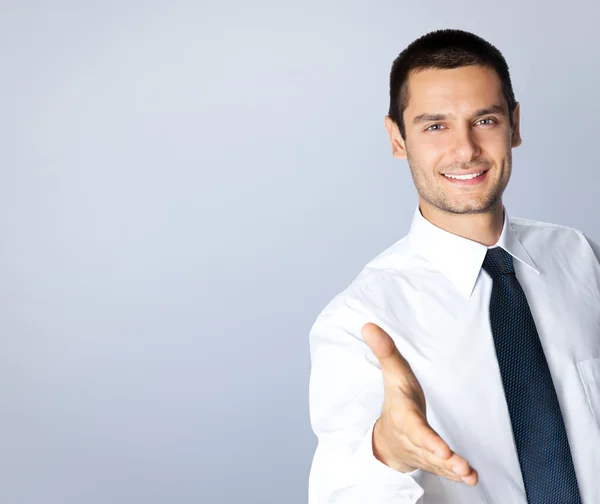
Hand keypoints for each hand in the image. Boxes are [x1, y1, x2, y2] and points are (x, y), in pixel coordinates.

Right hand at [362, 322, 478, 485]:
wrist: (387, 440)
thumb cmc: (396, 402)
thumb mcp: (393, 375)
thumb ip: (385, 352)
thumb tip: (369, 325)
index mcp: (403, 416)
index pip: (412, 426)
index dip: (425, 438)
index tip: (439, 448)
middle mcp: (412, 438)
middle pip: (425, 448)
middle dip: (440, 456)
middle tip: (456, 464)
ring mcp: (422, 453)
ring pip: (436, 463)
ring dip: (452, 468)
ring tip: (468, 473)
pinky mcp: (433, 463)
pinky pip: (444, 471)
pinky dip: (457, 475)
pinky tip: (471, 478)